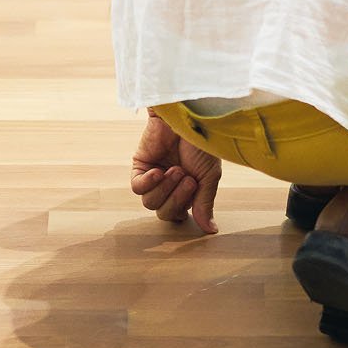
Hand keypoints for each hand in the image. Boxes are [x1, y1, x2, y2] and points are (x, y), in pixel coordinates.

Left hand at [130, 111, 221, 234]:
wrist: (189, 117)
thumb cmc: (202, 143)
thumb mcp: (209, 176)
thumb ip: (205, 203)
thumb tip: (210, 230)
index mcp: (185, 191)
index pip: (177, 216)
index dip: (183, 210)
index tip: (195, 190)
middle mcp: (168, 186)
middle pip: (163, 213)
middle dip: (177, 199)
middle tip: (188, 179)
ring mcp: (153, 177)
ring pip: (149, 203)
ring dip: (166, 188)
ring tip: (177, 170)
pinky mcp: (140, 166)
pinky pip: (137, 188)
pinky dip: (149, 183)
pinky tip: (158, 171)